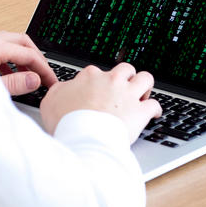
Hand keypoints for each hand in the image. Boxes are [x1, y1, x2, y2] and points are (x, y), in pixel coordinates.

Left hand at [0, 30, 57, 95]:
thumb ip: (13, 84)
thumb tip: (35, 80)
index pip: (28, 55)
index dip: (44, 69)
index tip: (51, 81)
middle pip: (23, 41)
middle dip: (37, 58)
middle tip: (45, 75)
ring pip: (10, 41)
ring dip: (23, 56)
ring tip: (29, 75)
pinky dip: (8, 56)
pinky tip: (8, 72)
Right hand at [39, 63, 160, 142]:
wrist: (84, 136)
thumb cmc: (66, 121)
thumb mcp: (50, 101)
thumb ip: (59, 91)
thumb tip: (63, 88)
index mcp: (90, 77)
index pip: (97, 72)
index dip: (97, 83)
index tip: (97, 91)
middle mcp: (111, 81)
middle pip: (125, 69)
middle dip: (126, 78)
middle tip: (123, 89)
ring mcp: (128, 95)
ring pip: (146, 78)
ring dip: (145, 86)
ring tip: (142, 94)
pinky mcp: (140, 112)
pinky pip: (155, 105)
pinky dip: (155, 109)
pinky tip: (153, 114)